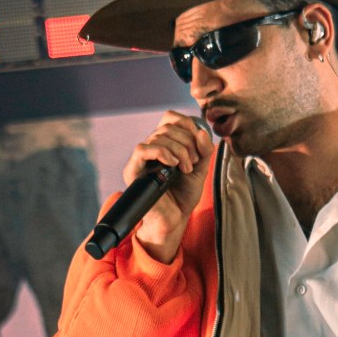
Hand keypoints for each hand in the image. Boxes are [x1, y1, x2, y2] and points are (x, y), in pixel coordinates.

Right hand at [123, 111, 213, 261]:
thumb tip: (201, 131)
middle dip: (188, 143)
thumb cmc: (184, 195)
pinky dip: (162, 152)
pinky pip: (143, 149)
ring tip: (187, 169)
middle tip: (194, 163)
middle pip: (167, 127)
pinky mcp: (133, 170)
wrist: (175, 218)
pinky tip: (173, 164)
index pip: (170, 118)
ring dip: (180, 151)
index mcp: (166, 144)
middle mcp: (152, 148)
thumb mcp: (201, 169)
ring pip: (158, 137)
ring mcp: (142, 159)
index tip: (199, 142)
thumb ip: (204, 151)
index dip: (187, 124)